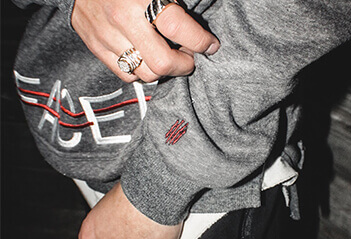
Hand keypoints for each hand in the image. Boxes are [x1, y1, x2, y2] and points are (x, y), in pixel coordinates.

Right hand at [71, 0, 219, 82]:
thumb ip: (173, 3)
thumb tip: (197, 29)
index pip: (179, 28)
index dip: (201, 41)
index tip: (210, 45)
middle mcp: (123, 19)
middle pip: (162, 63)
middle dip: (184, 65)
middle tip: (189, 57)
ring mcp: (107, 36)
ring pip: (146, 73)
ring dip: (164, 70)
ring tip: (169, 57)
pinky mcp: (97, 47)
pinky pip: (127, 75)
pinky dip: (143, 72)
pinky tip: (147, 58)